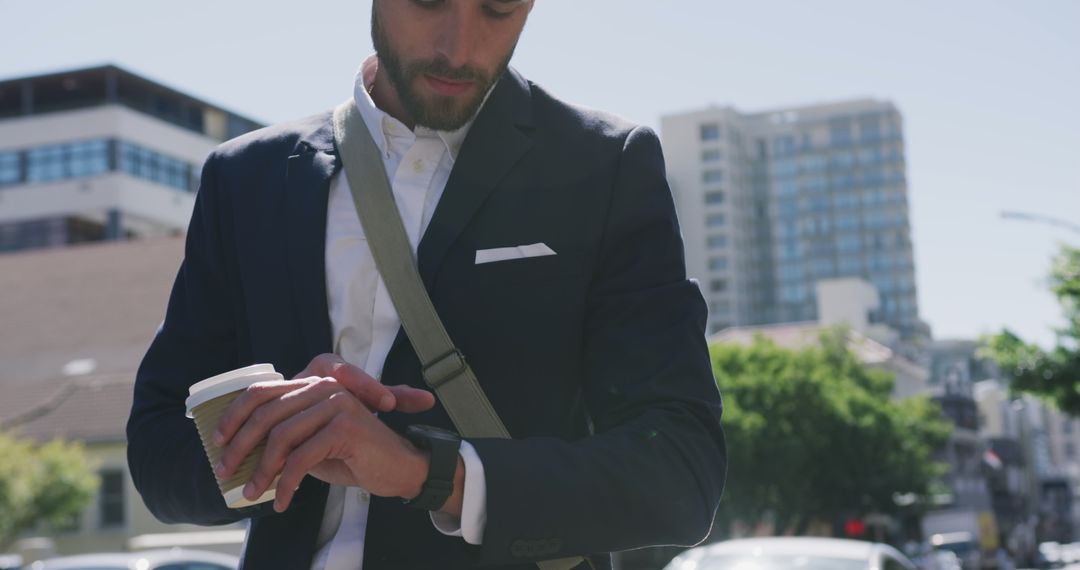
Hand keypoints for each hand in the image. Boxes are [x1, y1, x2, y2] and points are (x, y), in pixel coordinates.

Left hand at [212, 354, 436, 510]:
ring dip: (261, 472)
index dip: (234, 416)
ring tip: (252, 493)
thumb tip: (238, 451)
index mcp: (312, 383)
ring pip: (281, 438)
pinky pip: (302, 459)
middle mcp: (323, 386)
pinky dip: (286, 484)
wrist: (399, 467)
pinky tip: (282, 500)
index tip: (218, 442)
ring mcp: (336, 403)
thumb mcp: (311, 443)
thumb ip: (283, 437)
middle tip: (226, 474)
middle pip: (265, 414)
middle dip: (240, 448)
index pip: (261, 391)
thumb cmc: (353, 456)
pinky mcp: (345, 426)